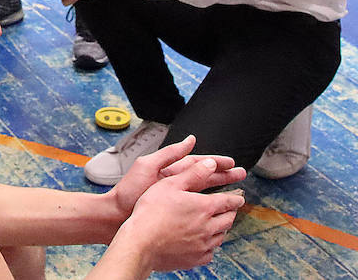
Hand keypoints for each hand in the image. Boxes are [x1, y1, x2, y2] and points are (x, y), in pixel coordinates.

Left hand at [108, 136, 244, 222]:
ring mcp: (175, 199)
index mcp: (169, 171)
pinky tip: (219, 212)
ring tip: (237, 191)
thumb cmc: (128, 192)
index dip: (215, 163)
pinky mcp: (174, 213)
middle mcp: (174, 184)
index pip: (197, 164)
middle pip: (204, 177)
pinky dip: (209, 208)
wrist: (115, 216)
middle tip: (242, 175)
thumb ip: (169, 153)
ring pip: (203, 192)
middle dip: (223, 175)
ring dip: (220, 191)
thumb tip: (190, 139)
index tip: (231, 163)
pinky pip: (196, 208)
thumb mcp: (148, 165)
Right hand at [121, 154, 245, 271]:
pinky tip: (204, 242)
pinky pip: (210, 252)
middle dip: (231, 212)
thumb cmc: (151, 212)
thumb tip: (211, 164)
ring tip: (218, 224)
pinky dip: (211, 245)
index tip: (239, 197)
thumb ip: (193, 173)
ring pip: (221, 236)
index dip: (235, 198)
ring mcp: (203, 245)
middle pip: (228, 219)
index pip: (228, 201)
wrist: (141, 243)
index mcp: (205, 207)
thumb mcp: (170, 184)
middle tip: (230, 209)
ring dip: (222, 228)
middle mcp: (208, 227)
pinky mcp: (195, 259)